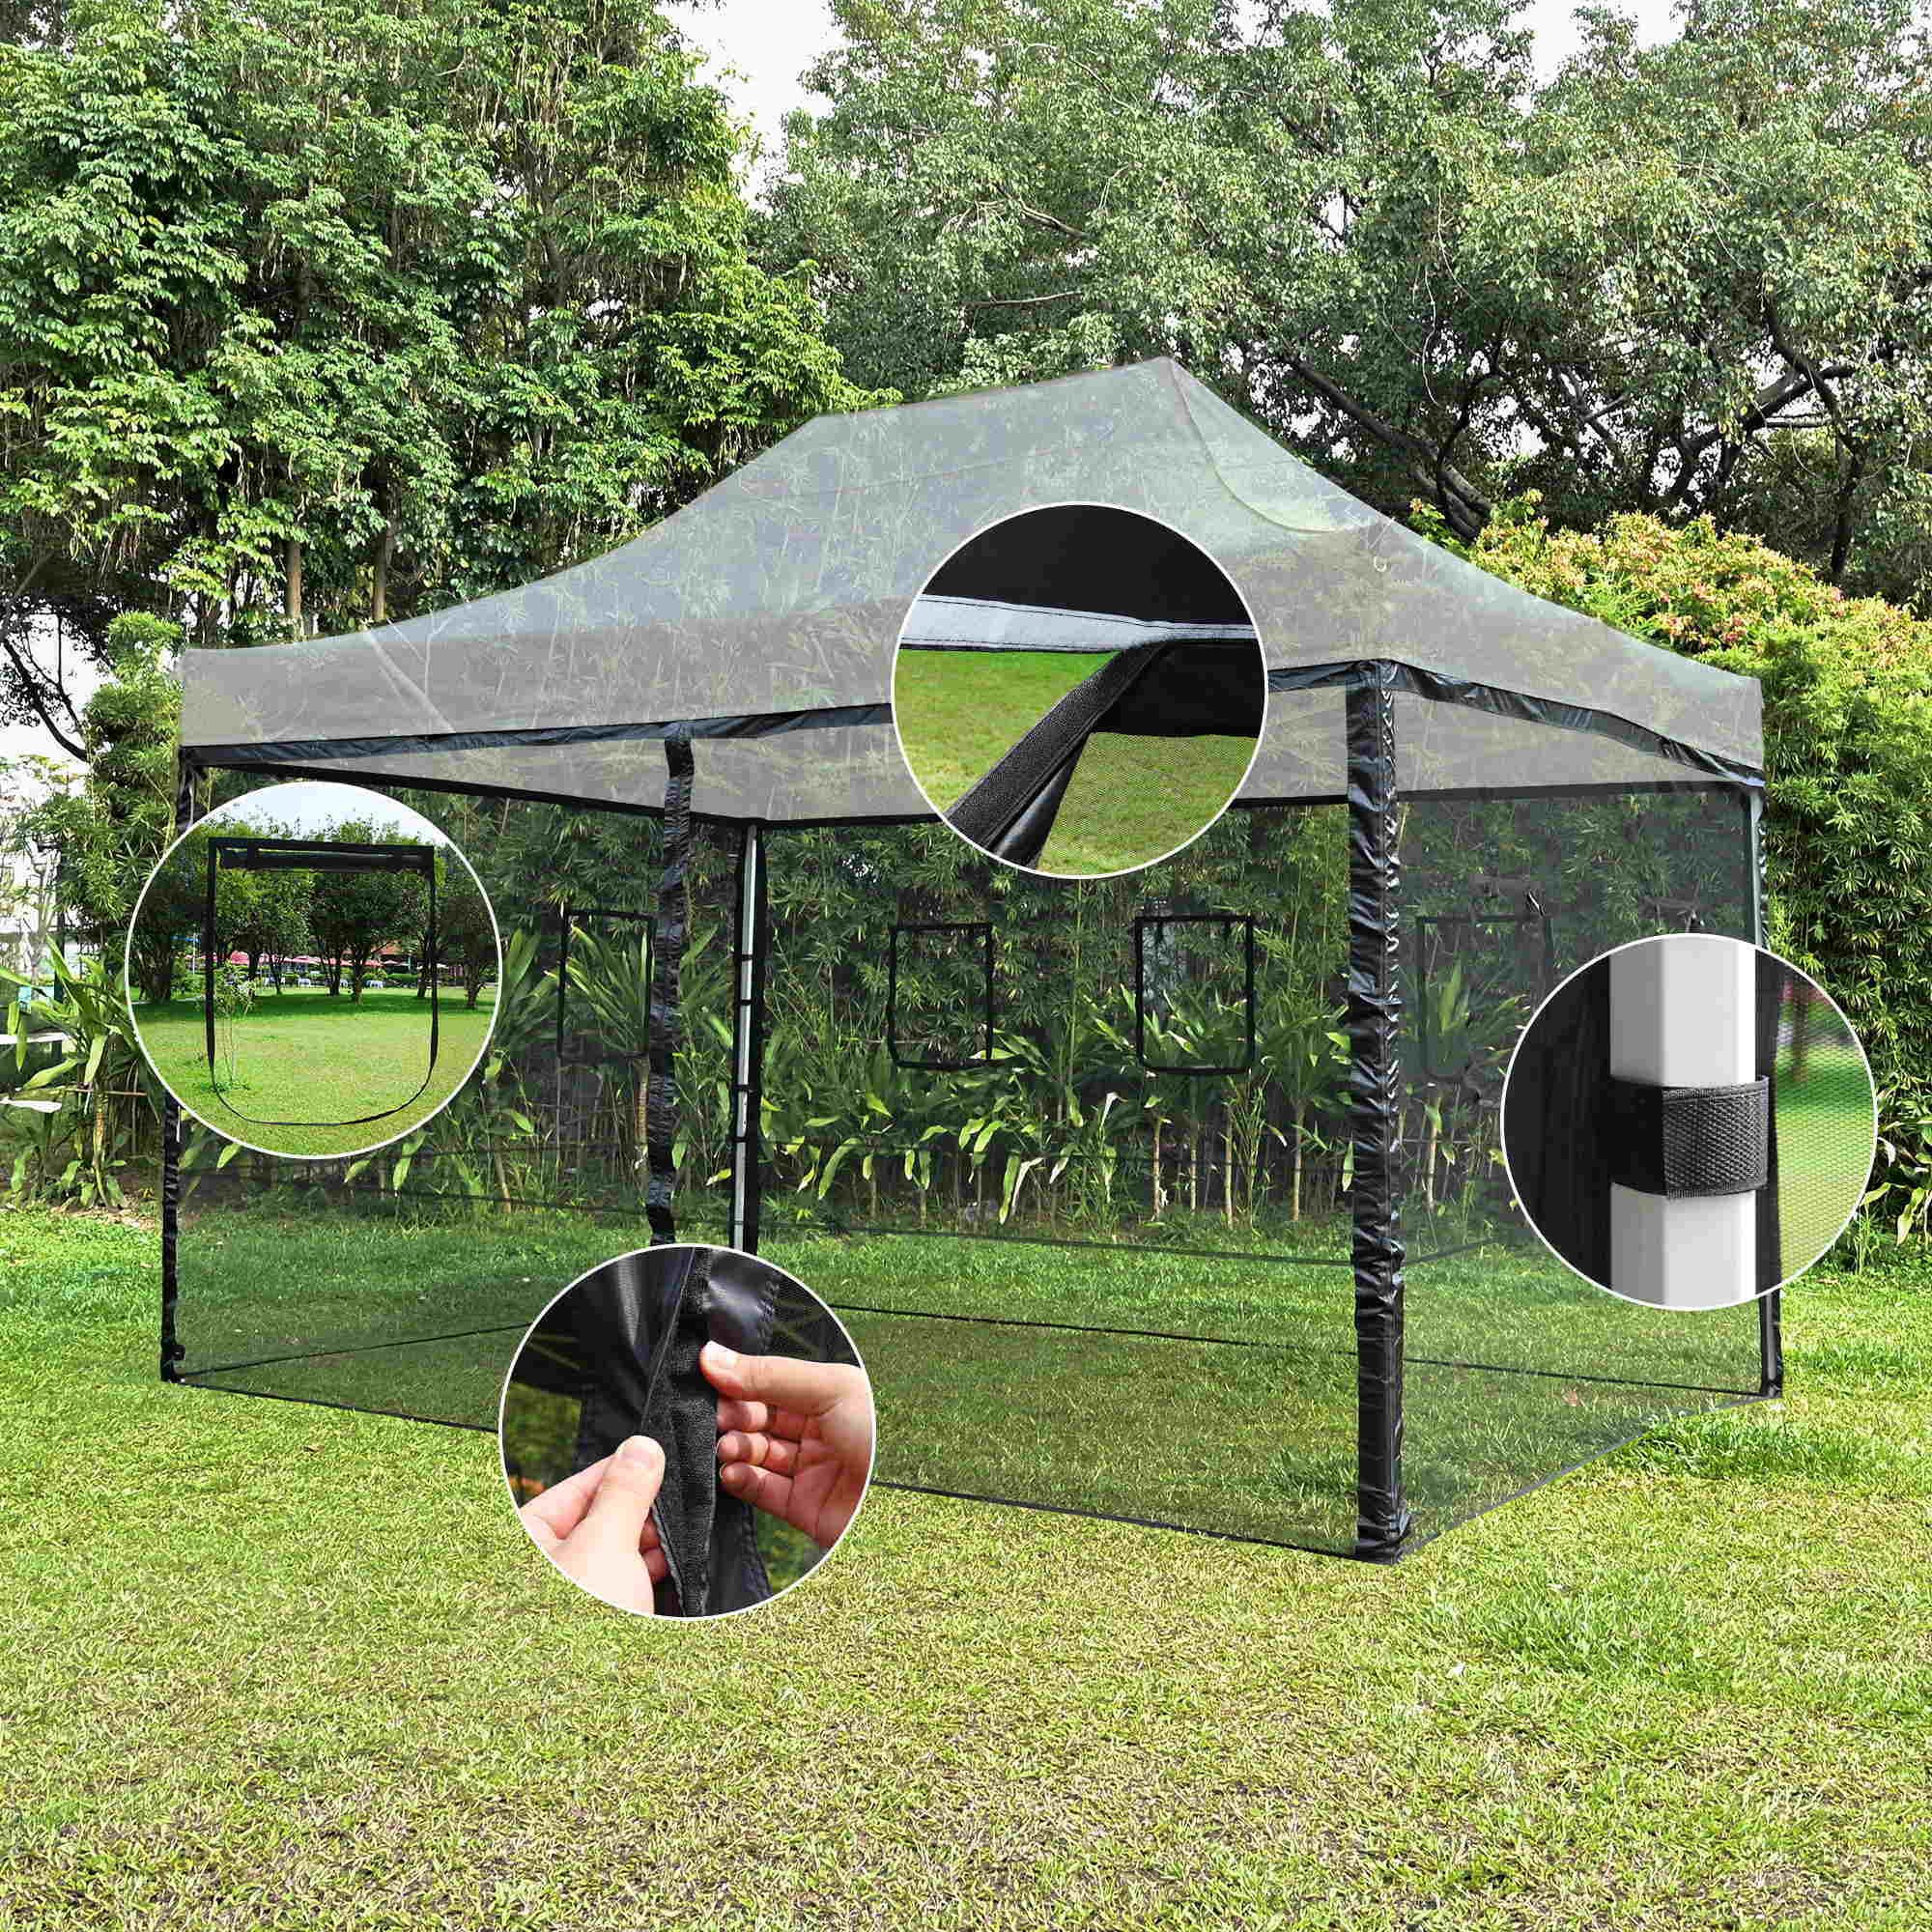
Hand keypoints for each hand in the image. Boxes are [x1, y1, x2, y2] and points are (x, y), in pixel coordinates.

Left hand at [518, 1434, 666, 1613]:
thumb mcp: (606, 1545)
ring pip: (616, 1550)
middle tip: (681, 1496)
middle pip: (601, 1516)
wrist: (592, 1712)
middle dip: (642, 1508)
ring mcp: (570, 1594)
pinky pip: (623, 1581)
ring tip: (681, 1534)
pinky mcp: (592, 1620)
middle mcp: (544, 1564)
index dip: (625, 1468)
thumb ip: (624, 1491)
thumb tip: (641, 1446)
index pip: (581, 1484)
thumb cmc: (575, 1631)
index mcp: (528, 1538)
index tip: (664, 1454)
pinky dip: (648, 1571)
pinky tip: (673, 1565)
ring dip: (649, 1542)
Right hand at [701, 1341, 873, 1551]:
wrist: (901, 1500)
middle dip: (734, 1416)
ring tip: (727, 1446)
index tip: (709, 1377)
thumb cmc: (881, 1436)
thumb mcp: (830, 1389)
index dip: (741, 1381)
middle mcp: (818, 1429)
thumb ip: (769, 1374)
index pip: (772, 1383)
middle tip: (718, 1417)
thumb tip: (714, 1357)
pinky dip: (741, 1480)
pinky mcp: (801, 1506)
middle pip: (760, 1418)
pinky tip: (733, 1471)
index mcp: (830, 1395)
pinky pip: (761, 1490)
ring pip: (756, 1453)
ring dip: (734, 1448)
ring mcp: (809, 1468)